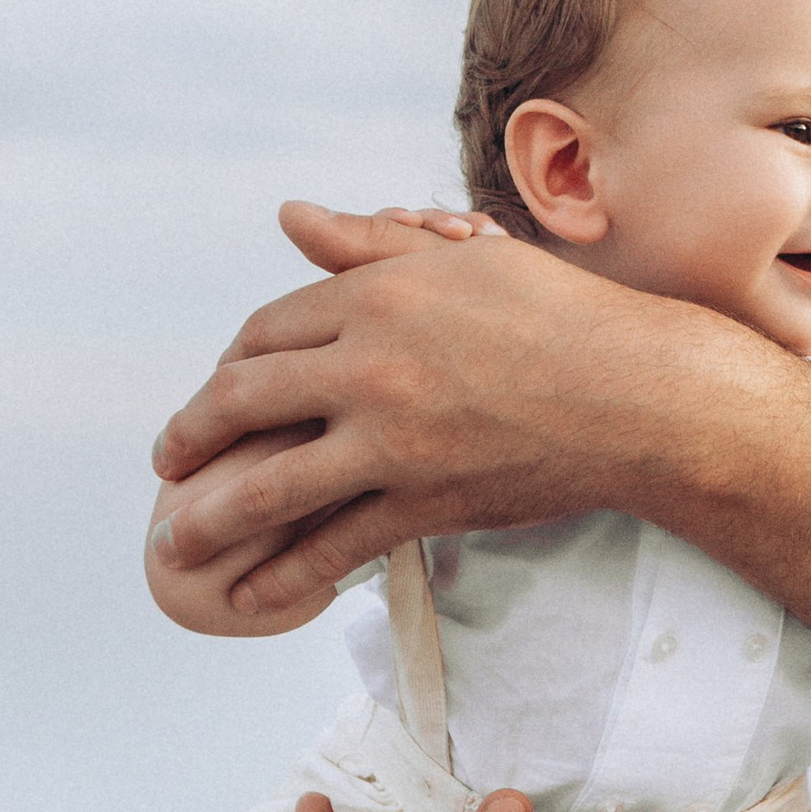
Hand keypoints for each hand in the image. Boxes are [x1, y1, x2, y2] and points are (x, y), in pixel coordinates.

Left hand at [148, 201, 655, 615]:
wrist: (643, 398)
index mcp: (377, 295)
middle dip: (193, 434)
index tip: (219, 389)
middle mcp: (372, 363)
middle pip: (247, 397)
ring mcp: (395, 439)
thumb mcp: (465, 262)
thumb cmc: (565, 318)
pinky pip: (337, 543)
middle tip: (167, 461)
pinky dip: (288, 572)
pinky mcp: (425, 501)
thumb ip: (371, 244)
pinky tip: (253, 594)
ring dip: (212, 518)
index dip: (231, 363)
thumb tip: (290, 216)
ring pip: (273, 482)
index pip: (269, 329)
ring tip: (174, 544)